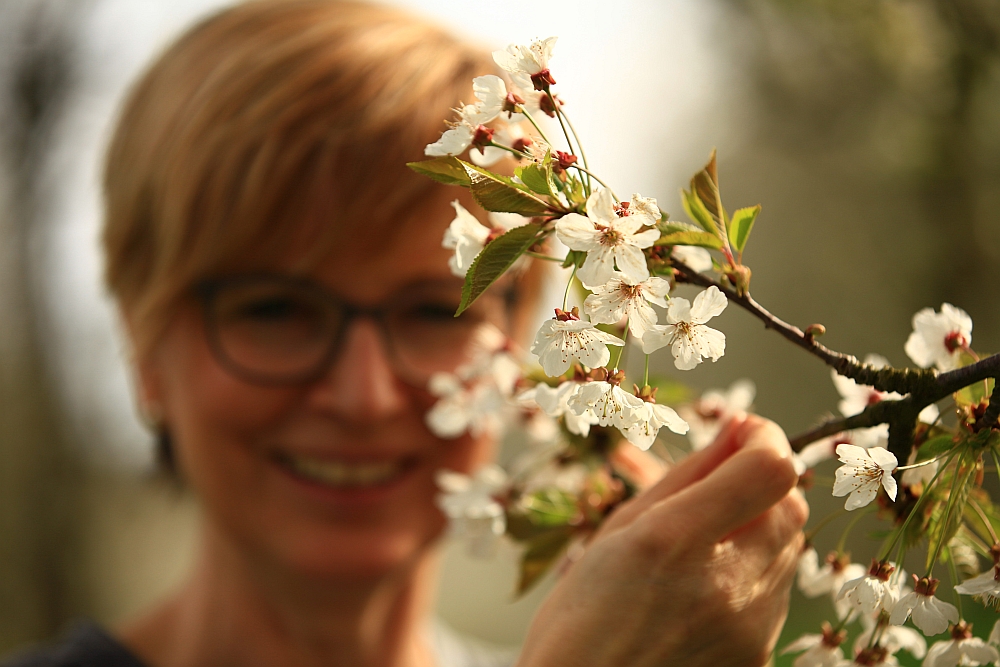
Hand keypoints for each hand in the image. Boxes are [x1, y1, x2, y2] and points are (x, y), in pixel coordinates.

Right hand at [516, 414, 807, 666]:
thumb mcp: (617, 531)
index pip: (769, 469)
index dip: (764, 438)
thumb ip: (684, 476)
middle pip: (791, 505)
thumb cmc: (580, 619)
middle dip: (762, 482)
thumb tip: (735, 430)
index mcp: (673, 541)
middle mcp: (724, 586)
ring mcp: (749, 629)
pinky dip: (753, 574)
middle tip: (720, 486)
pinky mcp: (759, 658)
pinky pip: (777, 594)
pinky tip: (706, 588)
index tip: (744, 431)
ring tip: (702, 546)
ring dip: (758, 528)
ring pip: (789, 549)